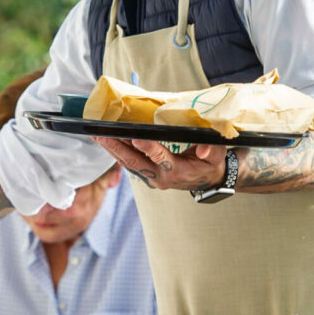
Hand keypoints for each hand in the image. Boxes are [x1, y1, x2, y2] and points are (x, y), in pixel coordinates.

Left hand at [94, 137, 228, 192]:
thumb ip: (211, 149)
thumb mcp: (217, 155)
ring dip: (112, 149)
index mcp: (177, 171)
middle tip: (102, 134)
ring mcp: (151, 178)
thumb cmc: (211, 162)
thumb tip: (203, 150)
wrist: (207, 179)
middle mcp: (160, 177)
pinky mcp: (146, 175)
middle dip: (118, 147)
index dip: (148, 147)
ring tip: (97, 135)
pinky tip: (105, 140)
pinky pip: (128, 164)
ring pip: (128, 163)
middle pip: (135, 162)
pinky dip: (116, 151)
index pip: (160, 157)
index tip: (135, 137)